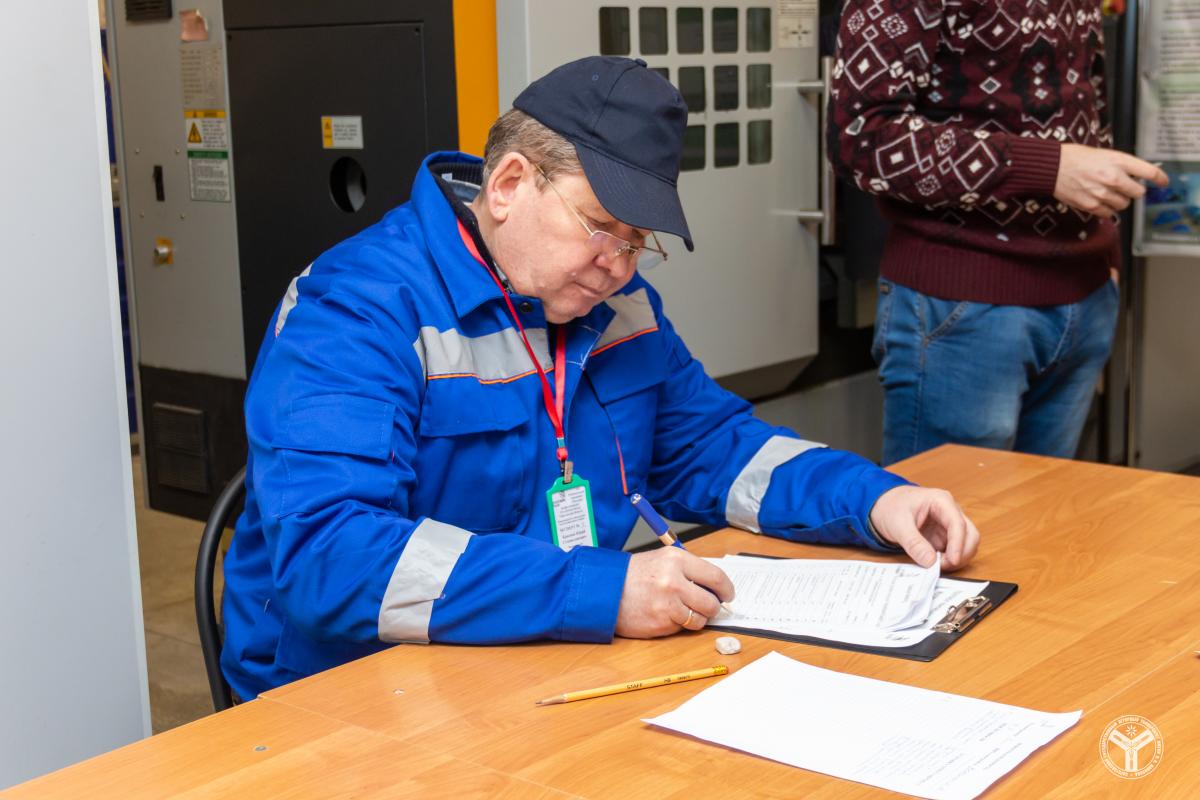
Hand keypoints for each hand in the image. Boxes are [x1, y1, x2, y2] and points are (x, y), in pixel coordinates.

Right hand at [614, 547, 734, 637]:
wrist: (606, 590)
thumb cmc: (635, 575)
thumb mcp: (663, 560)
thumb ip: (690, 570)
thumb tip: (716, 586)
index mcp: (677, 560)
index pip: (716, 576)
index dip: (726, 589)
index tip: (728, 594)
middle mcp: (674, 580)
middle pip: (712, 602)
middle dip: (713, 607)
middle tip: (708, 606)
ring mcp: (668, 604)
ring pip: (700, 619)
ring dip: (697, 618)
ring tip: (684, 611)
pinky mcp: (661, 623)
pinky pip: (683, 628)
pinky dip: (679, 624)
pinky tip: (666, 615)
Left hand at [869, 485, 979, 570]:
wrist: (884, 506)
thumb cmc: (891, 507)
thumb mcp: (897, 525)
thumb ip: (913, 543)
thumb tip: (930, 562)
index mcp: (940, 501)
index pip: (957, 523)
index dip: (958, 544)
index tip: (953, 561)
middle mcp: (950, 511)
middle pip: (970, 534)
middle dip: (961, 553)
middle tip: (943, 566)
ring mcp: (949, 525)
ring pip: (967, 544)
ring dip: (957, 558)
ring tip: (937, 565)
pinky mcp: (945, 536)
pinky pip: (955, 550)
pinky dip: (950, 560)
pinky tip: (936, 563)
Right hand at [1054, 144, 1167, 217]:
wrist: (1052, 167)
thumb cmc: (1076, 157)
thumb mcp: (1104, 154)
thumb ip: (1121, 165)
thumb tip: (1136, 177)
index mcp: (1119, 161)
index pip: (1149, 172)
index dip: (1160, 178)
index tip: (1163, 182)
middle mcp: (1113, 178)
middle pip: (1138, 193)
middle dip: (1133, 191)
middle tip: (1125, 187)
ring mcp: (1102, 193)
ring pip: (1124, 204)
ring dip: (1119, 200)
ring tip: (1107, 193)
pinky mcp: (1091, 205)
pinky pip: (1108, 213)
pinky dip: (1107, 209)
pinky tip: (1099, 201)